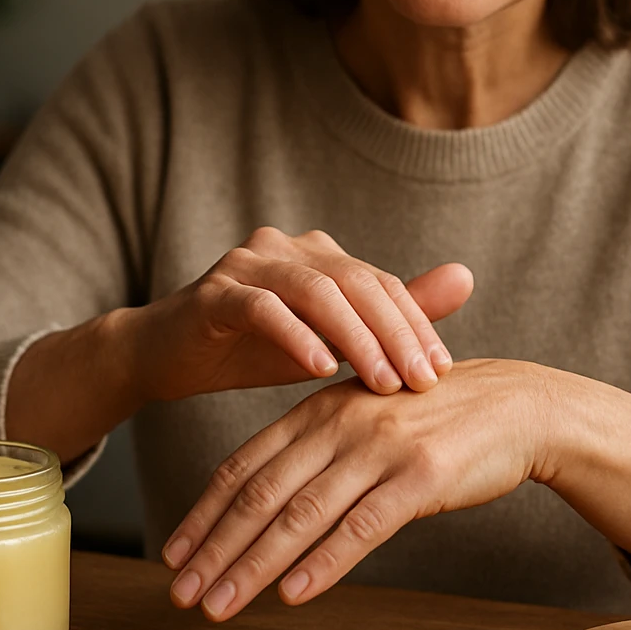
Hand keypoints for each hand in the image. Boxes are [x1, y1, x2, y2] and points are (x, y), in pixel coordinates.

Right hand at [134, 227, 473, 400]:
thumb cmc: (250, 350)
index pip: (382, 284)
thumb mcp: (327, 340)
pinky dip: (296, 337)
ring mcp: (248, 264)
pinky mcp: (214, 292)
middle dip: (396, 333)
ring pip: (317, 292)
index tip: (442, 371)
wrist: (163, 356)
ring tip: (382, 382)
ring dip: (356, 338)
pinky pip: (263, 309)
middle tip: (422, 381)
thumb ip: (390, 312)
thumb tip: (467, 278)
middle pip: (358, 283)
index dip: (417, 324)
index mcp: (319, 254)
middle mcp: (287, 247)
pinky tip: (320, 368)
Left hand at [159, 358, 556, 620]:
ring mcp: (380, 448)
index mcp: (322, 407)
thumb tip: (269, 496)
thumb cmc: (440, 416)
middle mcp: (342, 423)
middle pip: (261, 493)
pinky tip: (294, 593)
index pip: (246, 465)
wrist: (518, 406)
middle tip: (181, 592)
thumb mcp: (369, 416)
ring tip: (220, 605)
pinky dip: (323, 563)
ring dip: (253, 566)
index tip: (175, 552)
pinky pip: (361, 526)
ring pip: (301, 514)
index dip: (204, 512)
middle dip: (214, 548)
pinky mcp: (421, 477)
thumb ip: (320, 446)